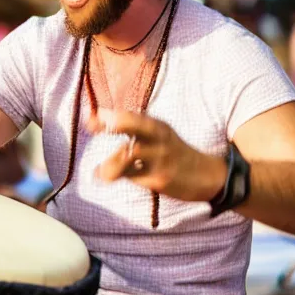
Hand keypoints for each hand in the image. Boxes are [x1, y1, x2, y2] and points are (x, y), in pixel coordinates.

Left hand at [87, 109, 226, 201]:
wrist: (205, 175)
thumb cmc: (172, 152)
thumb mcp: (157, 134)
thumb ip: (128, 128)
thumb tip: (91, 119)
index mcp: (156, 126)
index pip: (129, 115)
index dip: (106, 117)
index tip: (89, 121)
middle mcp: (157, 138)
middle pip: (136, 124)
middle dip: (118, 123)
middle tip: (105, 128)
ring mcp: (159, 158)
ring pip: (130, 154)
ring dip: (111, 163)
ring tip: (99, 172)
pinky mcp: (160, 179)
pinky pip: (134, 177)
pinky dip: (117, 177)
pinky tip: (104, 177)